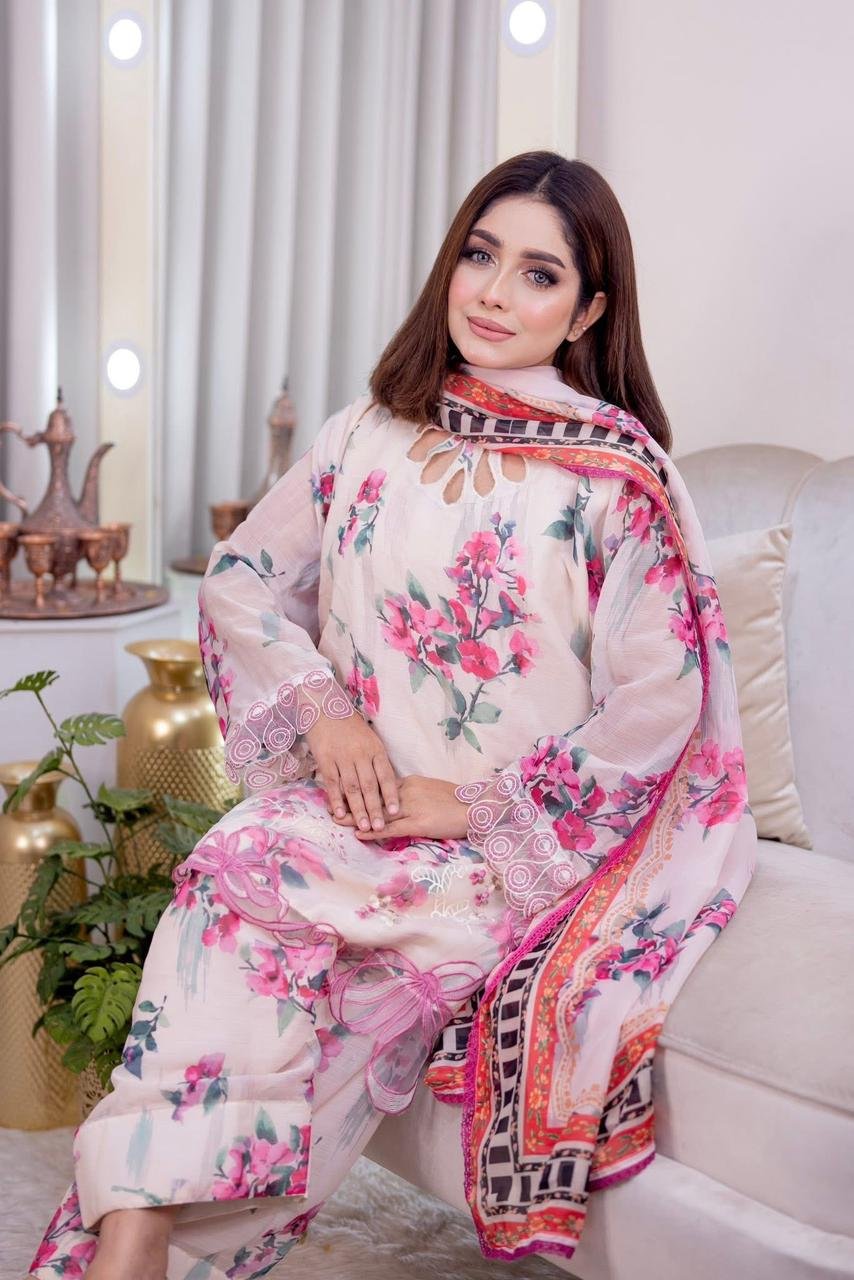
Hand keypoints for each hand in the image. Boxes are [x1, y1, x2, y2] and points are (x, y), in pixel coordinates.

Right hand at [305, 711, 400, 833]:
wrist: (325, 708)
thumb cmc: (351, 726)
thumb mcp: (370, 739)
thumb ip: (376, 761)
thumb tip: (386, 786)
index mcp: (375, 749)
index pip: (386, 775)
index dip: (390, 795)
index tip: (395, 812)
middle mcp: (361, 754)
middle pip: (370, 786)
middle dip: (375, 809)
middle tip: (380, 827)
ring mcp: (342, 757)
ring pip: (352, 788)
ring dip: (358, 809)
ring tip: (364, 826)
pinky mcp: (325, 759)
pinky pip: (332, 783)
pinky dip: (336, 799)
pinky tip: (340, 813)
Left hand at [332, 774, 469, 840]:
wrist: (475, 808)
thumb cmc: (457, 802)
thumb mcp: (431, 791)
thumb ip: (412, 794)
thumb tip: (396, 800)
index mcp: (410, 782)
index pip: (379, 786)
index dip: (360, 791)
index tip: (342, 792)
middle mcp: (406, 791)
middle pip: (373, 796)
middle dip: (351, 802)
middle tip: (331, 805)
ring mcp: (411, 807)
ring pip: (377, 812)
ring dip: (356, 816)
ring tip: (336, 820)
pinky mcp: (418, 822)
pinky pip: (390, 827)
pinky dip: (373, 830)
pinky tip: (358, 833)